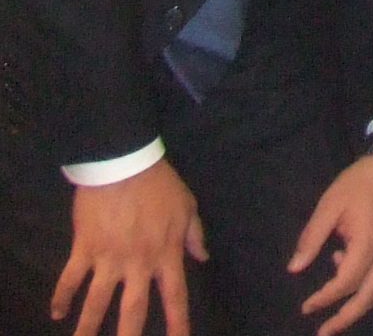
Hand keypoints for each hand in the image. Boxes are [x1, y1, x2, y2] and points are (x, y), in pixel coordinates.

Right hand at [55, 164, 205, 335]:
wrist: (124, 165)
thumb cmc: (159, 184)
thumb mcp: (187, 207)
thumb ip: (195, 235)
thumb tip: (203, 257)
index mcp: (166, 254)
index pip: (175, 296)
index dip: (178, 322)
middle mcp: (138, 264)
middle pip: (134, 309)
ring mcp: (108, 259)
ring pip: (97, 302)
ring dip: (87, 327)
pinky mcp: (84, 250)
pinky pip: (70, 279)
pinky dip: (61, 297)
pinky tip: (57, 313)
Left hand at [286, 154, 372, 334]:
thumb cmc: (360, 183)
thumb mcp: (329, 205)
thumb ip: (311, 238)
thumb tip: (294, 269)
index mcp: (369, 240)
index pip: (346, 282)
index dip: (325, 298)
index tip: (307, 306)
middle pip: (370, 294)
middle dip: (346, 316)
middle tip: (325, 331)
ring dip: (363, 305)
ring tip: (341, 314)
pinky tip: (359, 278)